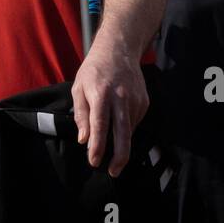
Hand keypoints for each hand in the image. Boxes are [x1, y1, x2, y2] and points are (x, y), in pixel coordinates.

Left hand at [71, 43, 147, 177]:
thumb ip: (81, 114)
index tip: (94, 161)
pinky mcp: (144, 101)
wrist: (119, 50)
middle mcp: (120, 97)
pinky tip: (119, 120)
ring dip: (121, 142)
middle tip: (113, 172)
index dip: (97, 146)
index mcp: (101, 94)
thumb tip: (84, 139)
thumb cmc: (94, 70)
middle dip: (119, 156)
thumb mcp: (78, 88)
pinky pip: (135, 122)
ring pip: (130, 130)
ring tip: (112, 145)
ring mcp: (135, 99)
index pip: (99, 125)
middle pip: (123, 133)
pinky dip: (126, 127)